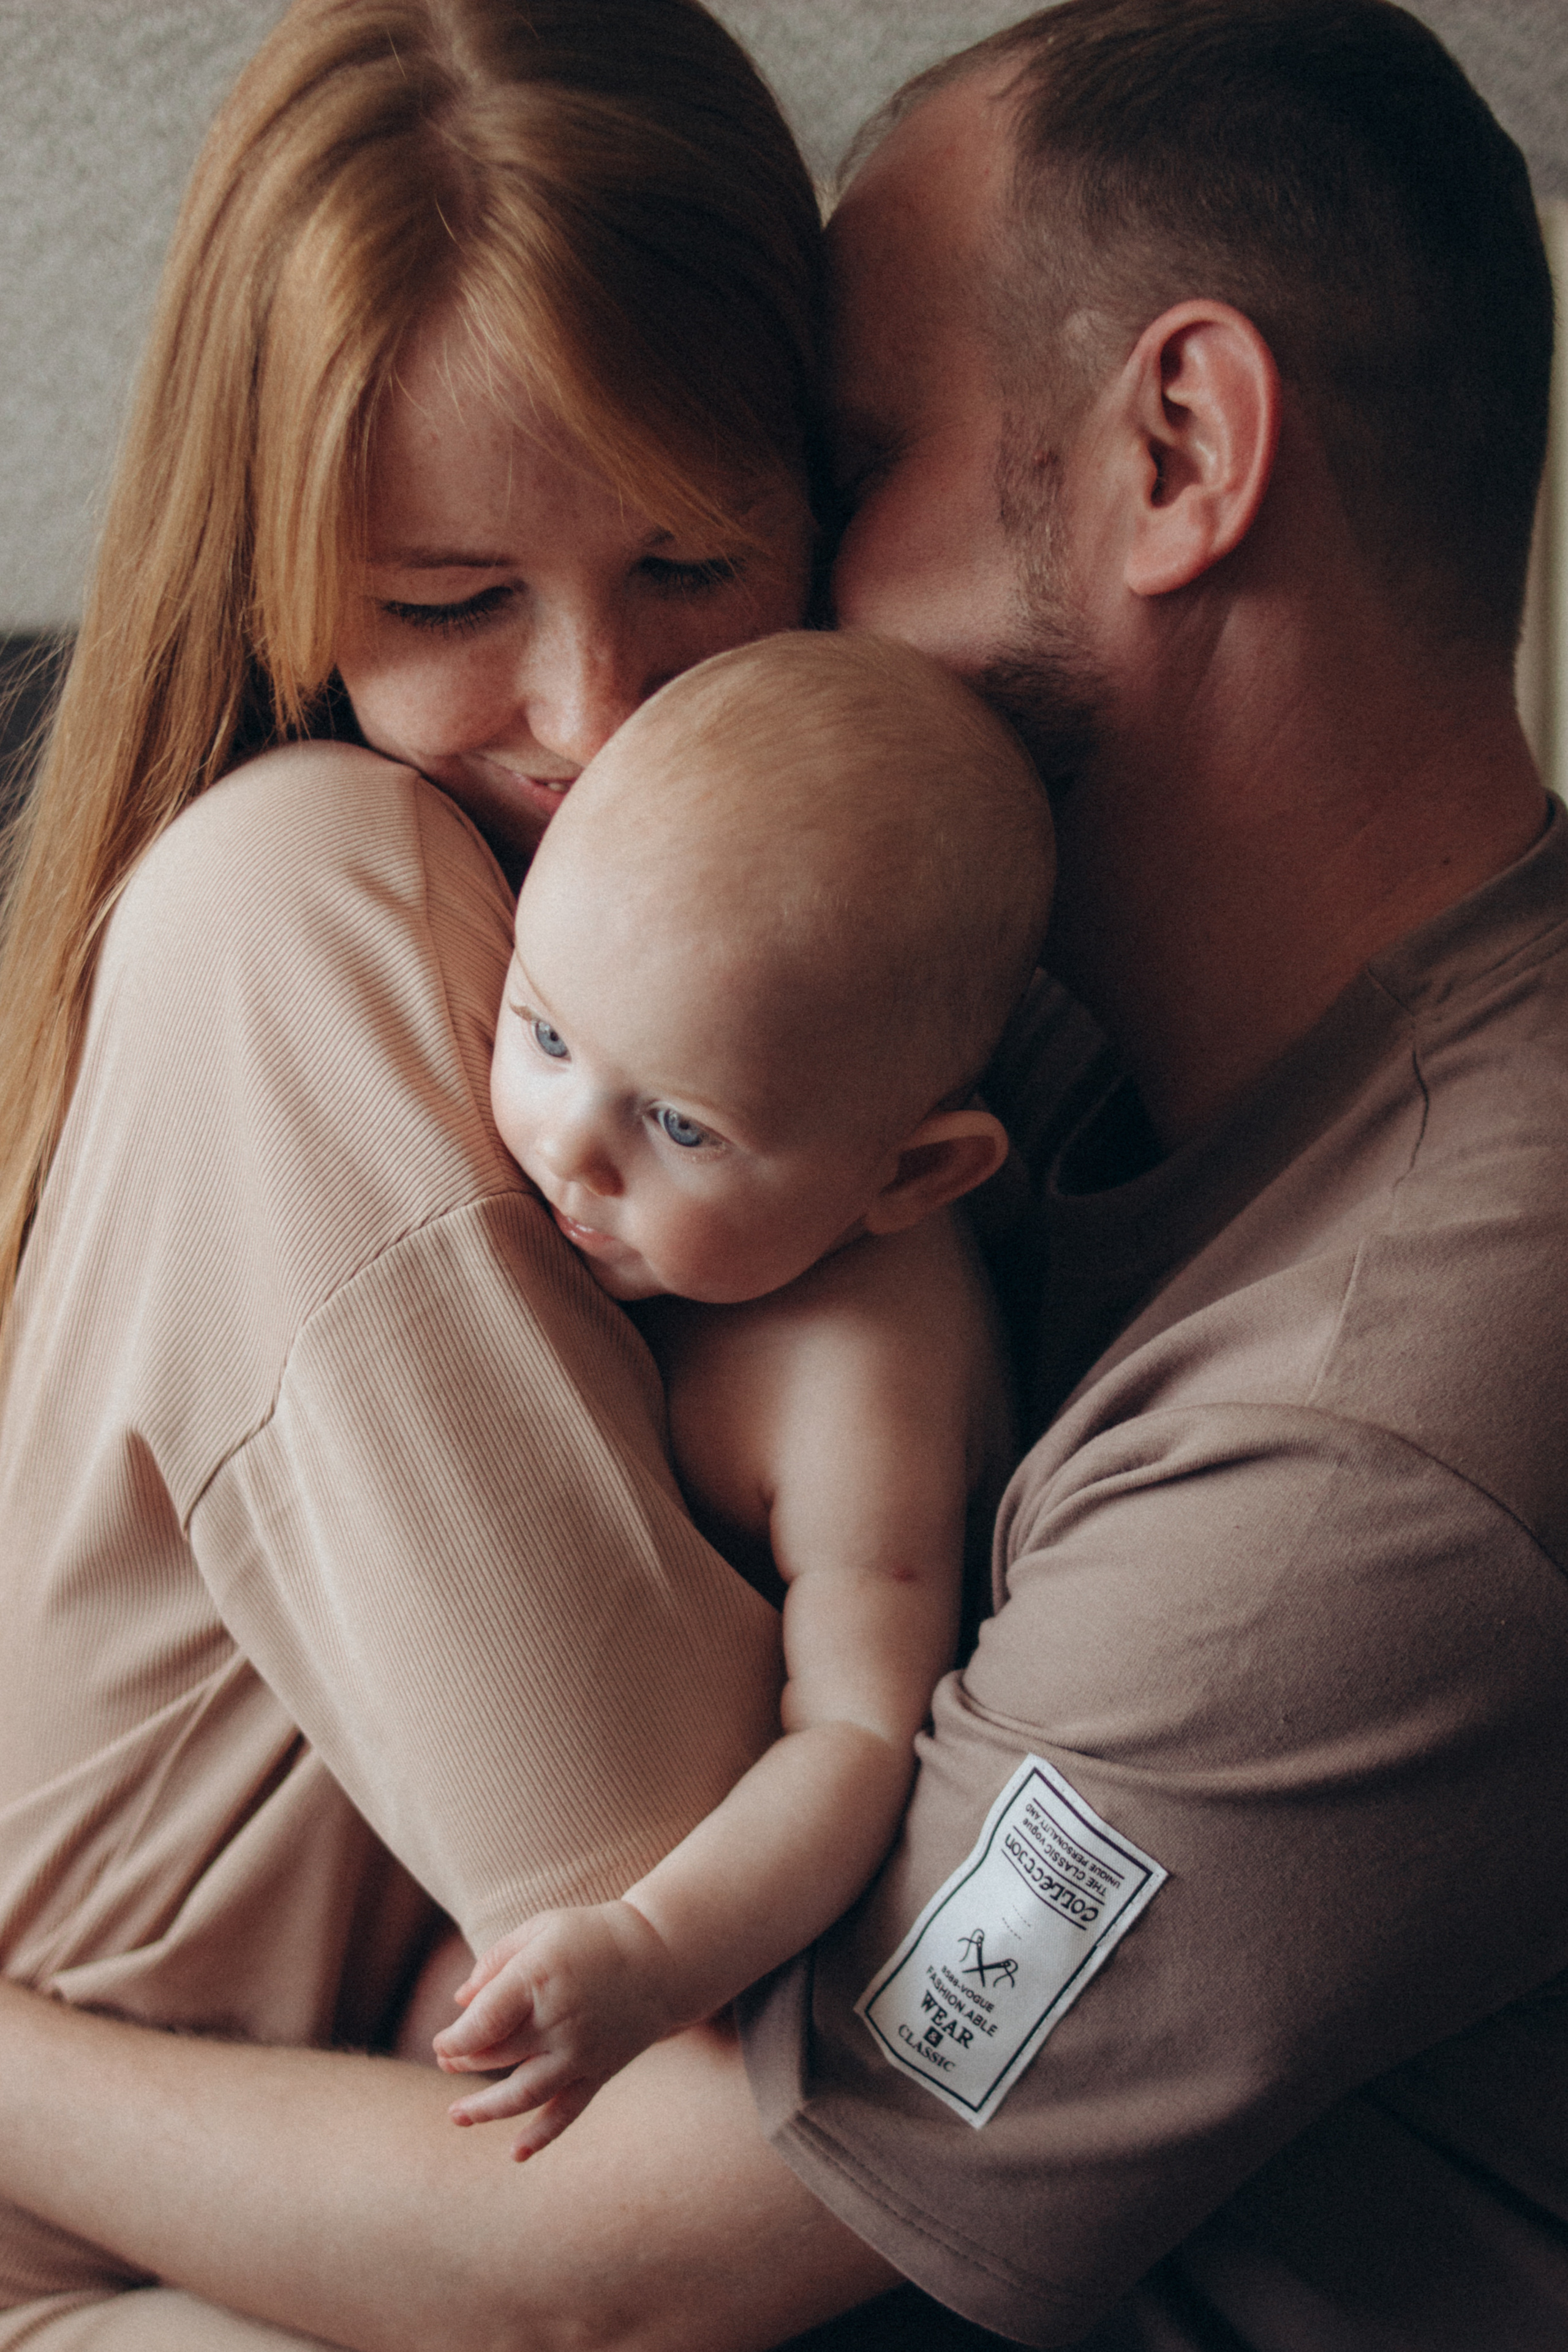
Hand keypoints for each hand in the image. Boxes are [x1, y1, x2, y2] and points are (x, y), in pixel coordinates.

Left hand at [431, 1899, 683, 2158]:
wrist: (663, 1957)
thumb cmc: (593, 1935)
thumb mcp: (540, 1929)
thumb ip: (495, 1962)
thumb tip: (459, 2001)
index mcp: (537, 1978)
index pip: (481, 2024)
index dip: (453, 2040)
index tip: (442, 2042)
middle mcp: (557, 2020)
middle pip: (495, 2056)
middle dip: (463, 2062)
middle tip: (447, 2061)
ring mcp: (580, 2051)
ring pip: (523, 2094)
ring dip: (485, 2110)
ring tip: (456, 2116)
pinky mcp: (599, 2071)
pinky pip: (567, 2111)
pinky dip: (541, 2136)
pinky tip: (515, 2154)